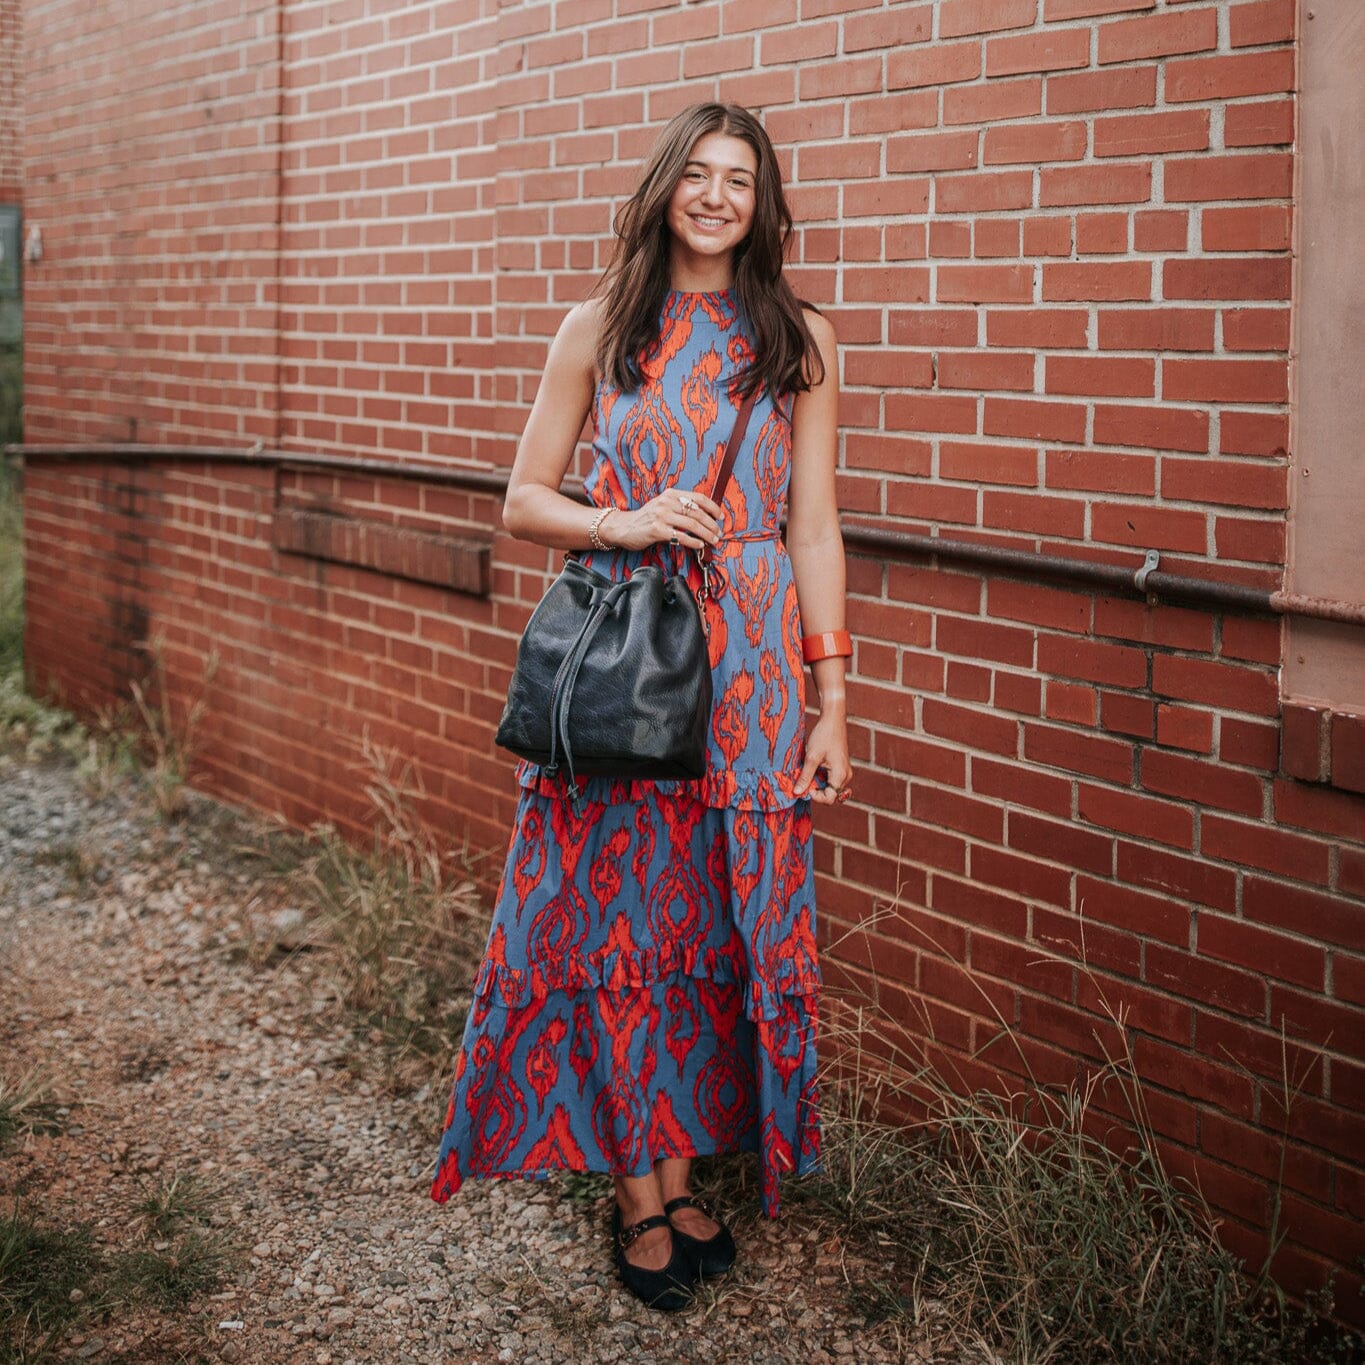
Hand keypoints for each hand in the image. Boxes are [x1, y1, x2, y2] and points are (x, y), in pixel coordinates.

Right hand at [602, 487, 721, 551]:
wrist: (623, 526)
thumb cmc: (646, 518)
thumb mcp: (662, 506)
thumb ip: (679, 507)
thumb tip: (702, 516)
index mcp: (671, 494)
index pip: (698, 498)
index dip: (713, 507)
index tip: (721, 517)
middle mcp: (667, 502)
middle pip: (698, 513)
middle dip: (712, 525)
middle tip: (719, 533)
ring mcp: (661, 516)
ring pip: (692, 525)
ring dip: (706, 534)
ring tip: (713, 540)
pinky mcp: (657, 530)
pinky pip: (681, 537)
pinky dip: (693, 542)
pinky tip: (699, 545)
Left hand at [793, 709, 851, 805]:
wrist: (833, 719)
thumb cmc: (823, 736)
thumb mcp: (811, 757)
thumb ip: (805, 776)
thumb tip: (797, 792)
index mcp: (840, 775)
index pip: (829, 798)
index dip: (815, 797)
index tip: (804, 787)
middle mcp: (846, 776)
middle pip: (831, 795)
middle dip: (816, 791)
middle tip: (804, 780)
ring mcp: (845, 772)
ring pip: (831, 788)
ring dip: (818, 784)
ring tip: (808, 773)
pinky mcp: (841, 767)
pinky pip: (831, 780)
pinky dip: (821, 778)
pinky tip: (813, 769)